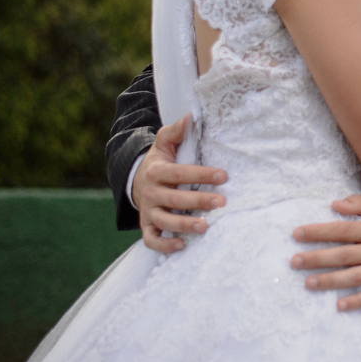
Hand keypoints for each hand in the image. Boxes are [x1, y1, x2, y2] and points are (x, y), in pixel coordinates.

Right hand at [133, 114, 226, 252]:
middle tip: (221, 202)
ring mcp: (148, 211)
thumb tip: (192, 116)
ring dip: (183, 225)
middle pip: (174, 198)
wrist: (136, 180)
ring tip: (204, 226)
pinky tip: (181, 245)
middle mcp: (151, 192)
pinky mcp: (146, 226)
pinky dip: (164, 245)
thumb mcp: (165, 143)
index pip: (180, 173)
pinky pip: (151, 240)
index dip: (201, 174)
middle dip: (198, 200)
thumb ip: (177, 131)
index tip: (223, 175)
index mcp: (157, 171)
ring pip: (164, 221)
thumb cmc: (160, 160)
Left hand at [291, 195, 360, 311]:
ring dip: (331, 281)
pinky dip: (358, 301)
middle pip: (345, 255)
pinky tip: (340, 305)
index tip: (297, 234)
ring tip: (308, 283)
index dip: (319, 232)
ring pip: (355, 277)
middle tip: (295, 261)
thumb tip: (335, 204)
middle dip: (318, 258)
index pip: (343, 230)